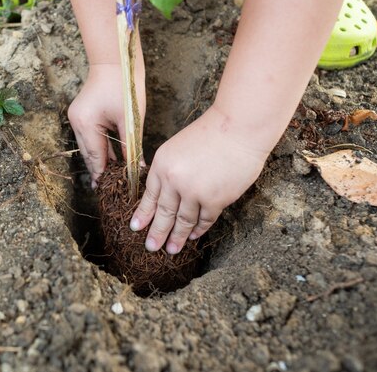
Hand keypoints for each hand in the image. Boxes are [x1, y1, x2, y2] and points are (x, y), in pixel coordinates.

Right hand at [68, 64, 144, 186]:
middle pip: (89, 154)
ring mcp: (77, 118)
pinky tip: (110, 160)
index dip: (103, 175)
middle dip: (100, 171)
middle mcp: (77, 122)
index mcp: (86, 124)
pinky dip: (100, 148)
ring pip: (89, 147)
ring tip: (110, 179)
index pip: (95, 157)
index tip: (108, 191)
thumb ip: (131, 147)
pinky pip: (90, 138)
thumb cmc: (125, 86)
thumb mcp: (130, 121)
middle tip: (110, 190)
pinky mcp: (81, 114)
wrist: (115, 61)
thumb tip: (136, 169)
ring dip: (100, 160)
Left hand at [129, 107, 268, 253]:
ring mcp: (194, 192)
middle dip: (156, 232)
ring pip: (182, 220)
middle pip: (163, 212)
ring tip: (171, 249)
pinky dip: (198, 229)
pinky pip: (204, 219)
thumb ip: (170, 169)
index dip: (143, 213)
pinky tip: (193, 236)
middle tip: (151, 247)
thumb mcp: (178, 146)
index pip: (149, 195)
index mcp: (162, 164)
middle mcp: (174, 180)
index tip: (136, 227)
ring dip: (177, 237)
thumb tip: (166, 193)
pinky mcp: (215, 200)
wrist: (239, 127)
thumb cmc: (212, 133)